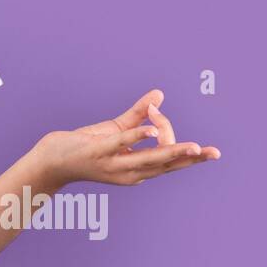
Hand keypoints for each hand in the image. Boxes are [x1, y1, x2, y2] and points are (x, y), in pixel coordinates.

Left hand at [29, 88, 220, 187]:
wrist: (52, 160)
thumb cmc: (85, 146)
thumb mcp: (117, 131)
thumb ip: (139, 114)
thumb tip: (160, 94)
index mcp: (138, 169)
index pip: (166, 155)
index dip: (168, 132)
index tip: (155, 109)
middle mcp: (130, 172)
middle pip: (166, 163)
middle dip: (192, 158)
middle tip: (214, 153)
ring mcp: (115, 164)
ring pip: (150, 158)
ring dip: (172, 151)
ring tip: (193, 147)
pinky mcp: (99, 152)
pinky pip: (122, 144)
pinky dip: (137, 138)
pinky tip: (150, 132)